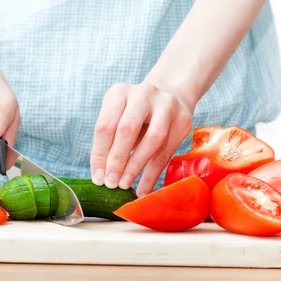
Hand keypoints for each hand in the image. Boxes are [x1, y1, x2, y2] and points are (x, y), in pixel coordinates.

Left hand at [90, 81, 192, 195]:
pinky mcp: (183, 120)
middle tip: (111, 183)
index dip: (100, 154)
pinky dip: (153, 173)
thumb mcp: (118, 117)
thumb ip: (109, 141)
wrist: (170, 95)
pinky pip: (167, 151)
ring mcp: (166, 104)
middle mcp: (143, 94)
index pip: (105, 126)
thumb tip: (101, 176)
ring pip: (152, 139)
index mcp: (119, 92)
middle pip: (128, 129)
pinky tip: (144, 188)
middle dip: (117, 160)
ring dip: (136, 166)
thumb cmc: (135, 113)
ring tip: (125, 185)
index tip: (97, 178)